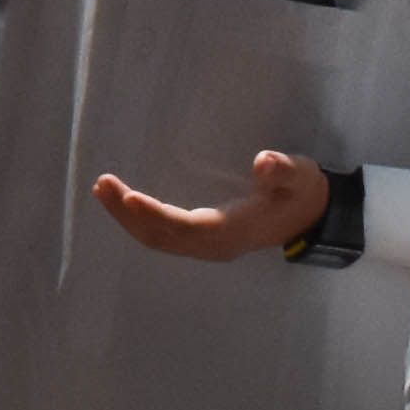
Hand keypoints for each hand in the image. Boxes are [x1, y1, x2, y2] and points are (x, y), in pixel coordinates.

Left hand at [89, 148, 333, 260]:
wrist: (307, 216)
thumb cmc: (300, 191)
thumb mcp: (300, 176)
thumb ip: (283, 170)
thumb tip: (264, 163)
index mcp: (234, 231)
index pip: (188, 227)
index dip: (157, 214)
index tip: (129, 197)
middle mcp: (214, 245)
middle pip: (163, 237)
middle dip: (129, 214)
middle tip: (102, 185)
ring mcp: (206, 246)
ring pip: (158, 240)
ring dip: (128, 218)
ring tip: (103, 190)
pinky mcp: (201, 240)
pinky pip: (163, 236)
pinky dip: (138, 221)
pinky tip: (123, 203)